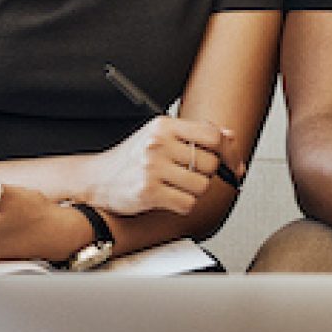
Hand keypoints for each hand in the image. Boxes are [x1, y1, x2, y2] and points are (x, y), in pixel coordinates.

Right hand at [87, 115, 242, 215]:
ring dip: (193, 192)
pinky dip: (183, 205)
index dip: (229, 152)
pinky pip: (187, 203)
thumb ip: (196, 134)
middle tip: (187, 176)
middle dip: (205, 175)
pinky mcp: (147, 192)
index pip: (212, 135)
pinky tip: (168, 198)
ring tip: (175, 187)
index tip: (234, 165)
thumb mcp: (161, 137)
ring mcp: (152, 168)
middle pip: (210, 164)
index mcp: (164, 126)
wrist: (97, 179)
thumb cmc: (132, 159)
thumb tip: (229, 136)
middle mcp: (158, 144)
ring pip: (201, 186)